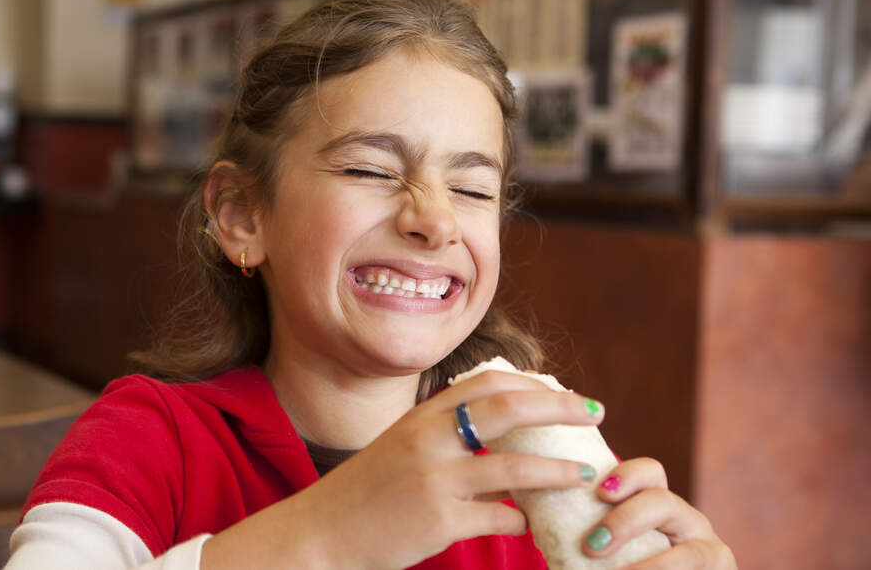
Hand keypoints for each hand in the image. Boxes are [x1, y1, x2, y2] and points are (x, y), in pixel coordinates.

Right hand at [203, 370, 607, 569]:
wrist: (320, 534)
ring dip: (557, 471)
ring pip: (514, 466)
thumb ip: (443, 436)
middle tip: (594, 412)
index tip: (564, 391)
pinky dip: (519, 520)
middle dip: (559, 407)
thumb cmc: (365, 494)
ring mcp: (434, 479)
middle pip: (508, 408)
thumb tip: (498, 436)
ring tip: (583, 474)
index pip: (486, 382)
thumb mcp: (400, 449)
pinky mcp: (438, 521)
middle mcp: (428, 439)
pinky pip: (498, 517)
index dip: (532, 383)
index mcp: (421, 417)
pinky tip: (526, 525)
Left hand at [584, 458, 736, 568]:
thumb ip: (587, 531)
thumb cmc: (622, 564)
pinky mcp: (720, 566)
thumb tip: (527, 519)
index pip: (650, 473)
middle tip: (592, 545)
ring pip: (684, 546)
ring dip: (647, 563)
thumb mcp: (612, 546)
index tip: (600, 491)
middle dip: (625, 520)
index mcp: (656, 505)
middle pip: (662, 500)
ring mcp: (706, 546)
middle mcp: (686, 519)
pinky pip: (691, 566)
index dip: (627, 475)